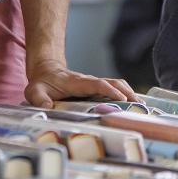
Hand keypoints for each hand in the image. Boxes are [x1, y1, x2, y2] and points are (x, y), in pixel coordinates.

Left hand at [23, 59, 139, 108]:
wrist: (46, 71)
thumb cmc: (42, 83)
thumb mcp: (35, 91)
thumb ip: (39, 98)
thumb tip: (47, 107)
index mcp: (78, 82)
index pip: (98, 84)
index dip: (111, 90)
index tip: (122, 99)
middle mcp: (90, 81)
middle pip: (114, 83)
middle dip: (128, 92)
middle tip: (140, 106)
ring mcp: (94, 84)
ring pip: (117, 84)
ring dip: (130, 93)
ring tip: (142, 107)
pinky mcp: (96, 88)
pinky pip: (114, 89)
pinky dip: (126, 94)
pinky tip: (134, 104)